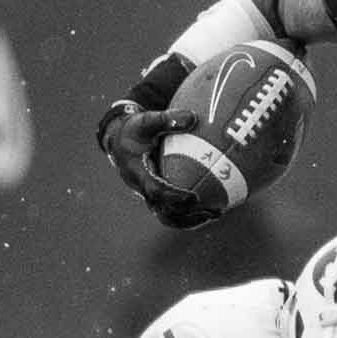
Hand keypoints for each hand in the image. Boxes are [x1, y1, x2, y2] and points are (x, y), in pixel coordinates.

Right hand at [97, 101, 214, 228]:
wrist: (120, 142)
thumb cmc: (135, 130)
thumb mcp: (146, 121)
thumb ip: (166, 119)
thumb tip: (193, 117)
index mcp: (139, 173)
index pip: (156, 191)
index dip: (174, 196)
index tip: (194, 197)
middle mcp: (144, 189)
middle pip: (165, 212)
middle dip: (188, 215)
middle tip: (212, 211)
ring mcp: (150, 195)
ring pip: (169, 216)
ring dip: (192, 219)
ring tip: (216, 214)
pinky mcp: (157, 196)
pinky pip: (174, 211)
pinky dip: (191, 213)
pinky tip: (212, 207)